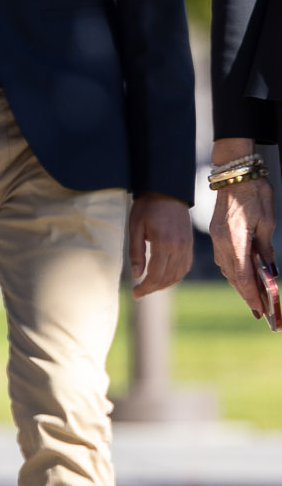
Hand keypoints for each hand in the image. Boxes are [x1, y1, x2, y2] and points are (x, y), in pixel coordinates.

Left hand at [127, 190, 193, 298]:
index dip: (145, 288)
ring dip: (164, 284)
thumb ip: (136, 252)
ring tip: (149, 287)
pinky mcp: (190, 244)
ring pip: (178, 274)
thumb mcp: (135, 228)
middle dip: (153, 288)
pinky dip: (175, 276)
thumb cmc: (147, 207)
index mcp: (164, 243)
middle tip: (139, 293)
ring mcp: (187, 246)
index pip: (156, 275)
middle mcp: (179, 247)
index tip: (134, 294)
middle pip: (168, 278)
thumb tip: (137, 275)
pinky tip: (163, 277)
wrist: (168, 191)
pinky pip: (185, 267)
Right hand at [209, 143, 275, 318]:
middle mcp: (221, 242)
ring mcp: (216, 238)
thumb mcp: (266, 221)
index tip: (260, 309)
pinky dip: (235, 271)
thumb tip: (269, 269)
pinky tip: (244, 277)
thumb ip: (266, 247)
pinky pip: (225, 259)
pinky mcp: (217, 234)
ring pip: (227, 269)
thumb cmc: (254, 193)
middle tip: (260, 311)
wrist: (234, 174)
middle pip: (233, 276)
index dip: (251, 294)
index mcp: (233, 239)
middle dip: (246, 294)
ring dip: (240, 284)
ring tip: (254, 298)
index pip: (241, 275)